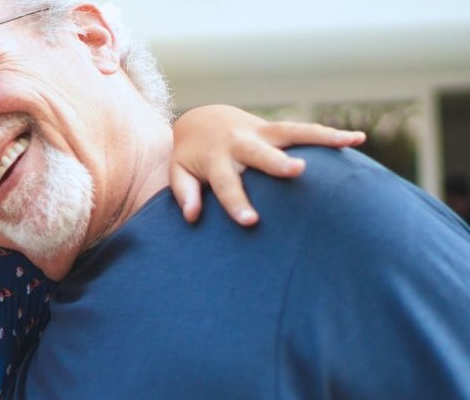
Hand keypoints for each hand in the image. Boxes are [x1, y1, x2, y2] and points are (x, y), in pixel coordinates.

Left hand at [170, 104, 364, 225]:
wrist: (202, 120)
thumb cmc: (192, 156)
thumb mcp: (180, 172)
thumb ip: (185, 193)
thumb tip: (191, 217)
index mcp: (215, 159)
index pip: (226, 185)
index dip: (237, 203)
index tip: (251, 221)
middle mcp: (240, 143)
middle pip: (260, 153)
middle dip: (277, 162)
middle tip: (296, 171)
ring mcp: (261, 132)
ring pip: (291, 133)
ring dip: (319, 137)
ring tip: (349, 142)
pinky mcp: (276, 129)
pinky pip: (305, 130)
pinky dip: (330, 134)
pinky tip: (358, 140)